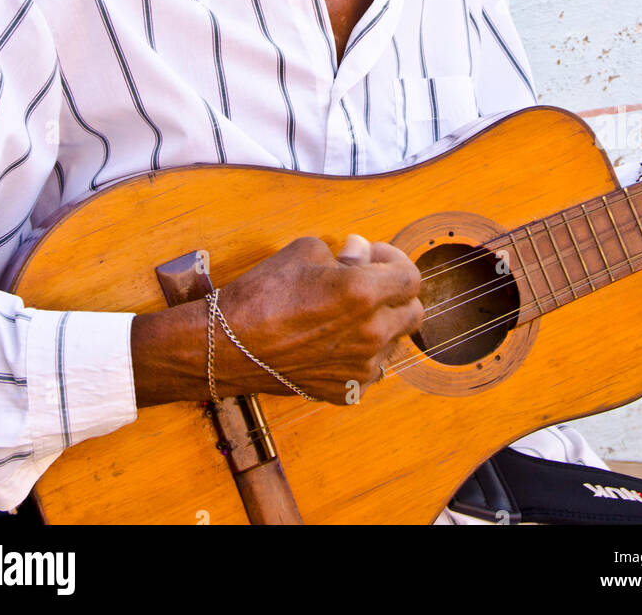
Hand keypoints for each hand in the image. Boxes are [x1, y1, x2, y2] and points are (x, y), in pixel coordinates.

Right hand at [215, 233, 422, 402]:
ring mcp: (360, 367)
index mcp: (363, 293)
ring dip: (379, 322)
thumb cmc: (263, 293)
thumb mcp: (305, 251)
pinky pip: (371, 368)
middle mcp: (370, 334)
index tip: (374, 257)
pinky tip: (333, 339)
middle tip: (368, 281)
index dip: (394, 260)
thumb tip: (363, 254)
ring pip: (393, 341)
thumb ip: (347, 252)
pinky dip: (361, 351)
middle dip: (396, 293)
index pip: (411, 276)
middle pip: (414, 312)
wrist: (228, 346)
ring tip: (345, 311)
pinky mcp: (346, 390)